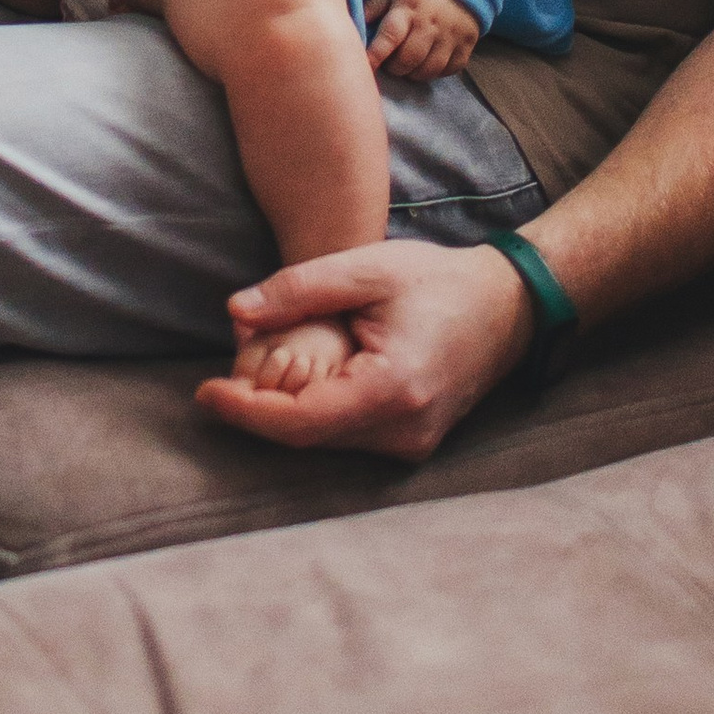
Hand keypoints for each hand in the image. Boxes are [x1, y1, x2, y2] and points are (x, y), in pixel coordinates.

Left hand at [194, 239, 534, 456]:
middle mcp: (403, 432)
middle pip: (308, 438)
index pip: (300, 422)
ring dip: (284, 416)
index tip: (204, 392)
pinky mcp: (412, 442)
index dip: (246, 412)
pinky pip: (348, 437)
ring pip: (326, 442)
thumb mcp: (367, 268)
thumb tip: (235, 313)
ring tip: (250, 378)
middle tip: (219, 379)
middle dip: (258, 413)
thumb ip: (299, 288)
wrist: (509, 305)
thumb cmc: (439, 281)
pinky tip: (296, 385)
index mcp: (392, 391)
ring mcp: (411, 445)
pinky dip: (314, 415)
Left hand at [365, 0, 481, 81]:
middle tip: (389, 61)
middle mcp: (431, 23)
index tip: (365, 66)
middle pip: (408, 59)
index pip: (389, 37)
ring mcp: (451, 34)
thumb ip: (372, 7)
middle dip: (394, 67)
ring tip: (406, 64)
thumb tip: (349, 26)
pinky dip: (436, 72)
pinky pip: (450, 69)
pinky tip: (427, 62)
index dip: (375, 56)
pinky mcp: (467, 43)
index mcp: (408, 7)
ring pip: (429, 70)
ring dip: (413, 73)